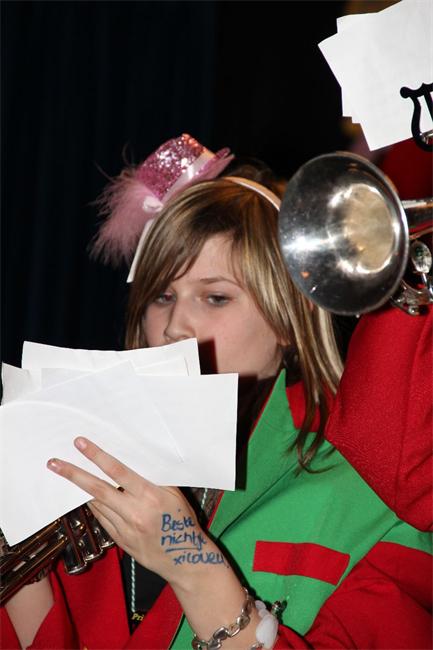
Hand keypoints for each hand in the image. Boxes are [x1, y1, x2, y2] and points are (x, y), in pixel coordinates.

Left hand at [47, 437, 209, 584]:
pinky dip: (93, 505)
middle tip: (54, 463)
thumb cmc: (182, 521)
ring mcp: (124, 528)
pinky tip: (85, 496)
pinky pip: (101, 518)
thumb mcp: (174, 494)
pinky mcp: (119, 540)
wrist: (184, 559)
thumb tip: (135, 460)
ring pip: (95, 504)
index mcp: (149, 495)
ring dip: (78, 489)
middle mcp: (133, 512)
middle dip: (73, 474)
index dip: (97, 456)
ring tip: (64, 474)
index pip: (117, 471)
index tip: (80, 444)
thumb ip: (154, 478)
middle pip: (97, 489)